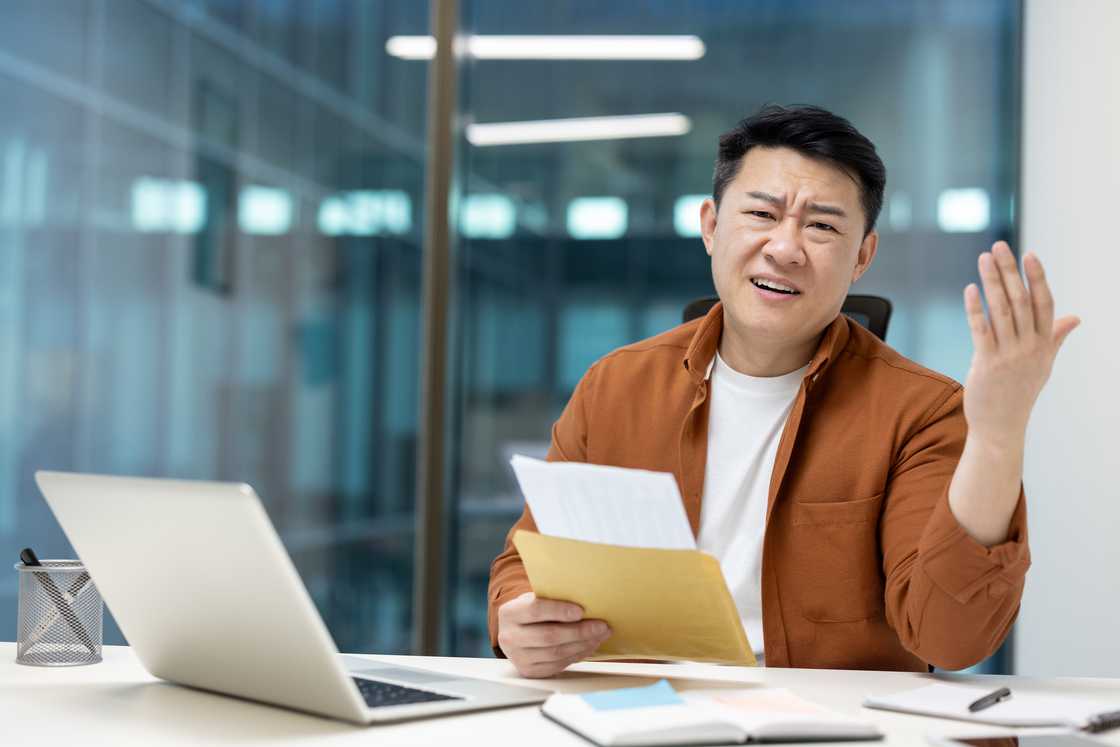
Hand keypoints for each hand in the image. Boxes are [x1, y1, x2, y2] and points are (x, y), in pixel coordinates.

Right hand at [496, 592, 611, 677]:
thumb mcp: (534, 598)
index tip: (581, 611)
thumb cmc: (530, 611)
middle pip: (549, 636)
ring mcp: (518, 657)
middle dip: (580, 631)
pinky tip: (588, 646)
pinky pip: (558, 665)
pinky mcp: (529, 671)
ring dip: (583, 645)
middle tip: (601, 626)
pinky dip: (577, 655)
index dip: (559, 610)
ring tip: (600, 635)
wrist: (514, 631)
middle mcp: (510, 637)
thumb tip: (585, 600)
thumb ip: (552, 599)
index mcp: (510, 613)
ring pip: (556, 653)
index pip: (535, 610)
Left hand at [962, 241, 1079, 445]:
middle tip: (999, 246)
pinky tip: (970, 289)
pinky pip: (982, 331)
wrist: (1002, 427)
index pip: (1044, 303)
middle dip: (1010, 271)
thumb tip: (1075, 318)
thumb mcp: (1043, 364)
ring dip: (992, 282)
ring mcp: (1009, 355)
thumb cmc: (1020, 393)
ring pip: (1002, 311)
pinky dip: (976, 309)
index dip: (1037, 278)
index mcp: (1044, 344)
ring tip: (984, 259)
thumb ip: (1055, 337)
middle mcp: (1030, 347)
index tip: (1030, 254)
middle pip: (1021, 301)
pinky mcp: (987, 364)